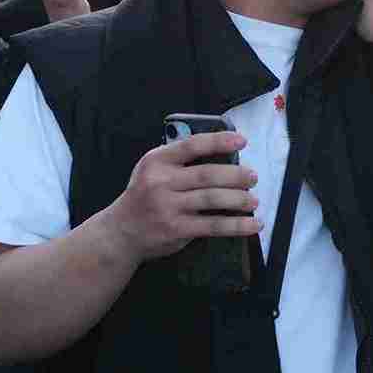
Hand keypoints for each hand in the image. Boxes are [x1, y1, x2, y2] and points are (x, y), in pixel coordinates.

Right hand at [106, 130, 259, 262]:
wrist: (120, 232)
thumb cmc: (145, 195)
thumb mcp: (152, 170)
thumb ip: (179, 160)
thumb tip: (224, 152)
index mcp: (157, 161)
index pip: (192, 145)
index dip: (219, 141)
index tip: (241, 140)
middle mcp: (161, 182)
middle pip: (207, 175)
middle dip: (236, 175)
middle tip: (253, 177)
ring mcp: (168, 207)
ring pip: (213, 199)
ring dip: (239, 200)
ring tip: (253, 200)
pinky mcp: (176, 229)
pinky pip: (213, 225)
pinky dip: (237, 225)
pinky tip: (252, 224)